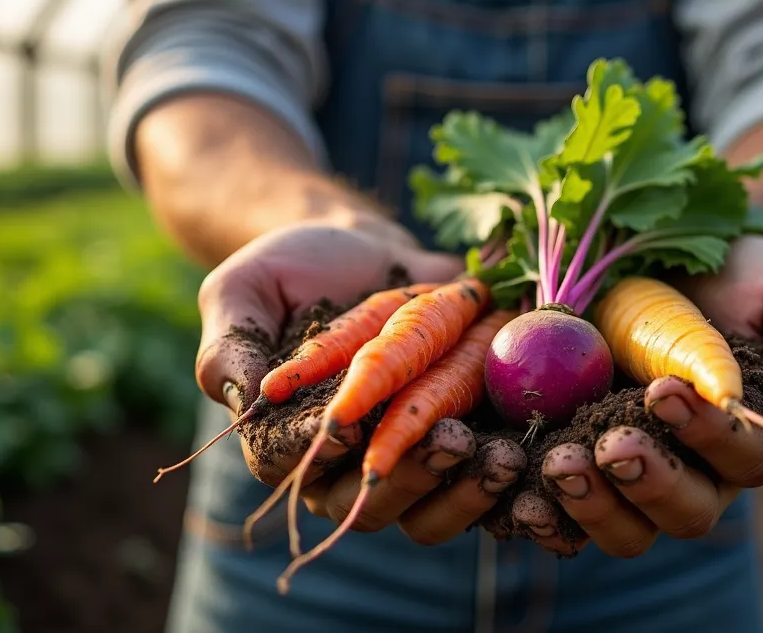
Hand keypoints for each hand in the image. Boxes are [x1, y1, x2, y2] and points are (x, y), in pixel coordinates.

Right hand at [196, 222, 528, 544]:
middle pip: (370, 505)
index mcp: (287, 440)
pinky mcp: (456, 448)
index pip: (298, 469)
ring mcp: (405, 462)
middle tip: (450, 440)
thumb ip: (230, 342)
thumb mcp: (245, 287)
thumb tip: (245, 399)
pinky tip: (532, 464)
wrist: (363, 248)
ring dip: (466, 493)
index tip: (349, 427)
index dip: (325, 454)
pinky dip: (507, 492)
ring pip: (429, 513)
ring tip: (502, 455)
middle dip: (412, 479)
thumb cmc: (293, 268)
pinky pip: (479, 495)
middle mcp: (346, 465)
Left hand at [513, 235, 762, 556]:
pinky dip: (542, 515)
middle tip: (607, 445)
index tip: (664, 389)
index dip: (708, 436)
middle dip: (647, 484)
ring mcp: (631, 474)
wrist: (679, 254)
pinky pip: (562, 515)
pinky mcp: (577, 464)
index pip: (743, 463)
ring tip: (557, 465)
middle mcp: (693, 471)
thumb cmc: (747, 277)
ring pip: (624, 528)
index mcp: (748, 441)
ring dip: (591, 505)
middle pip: (684, 513)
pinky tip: (518, 498)